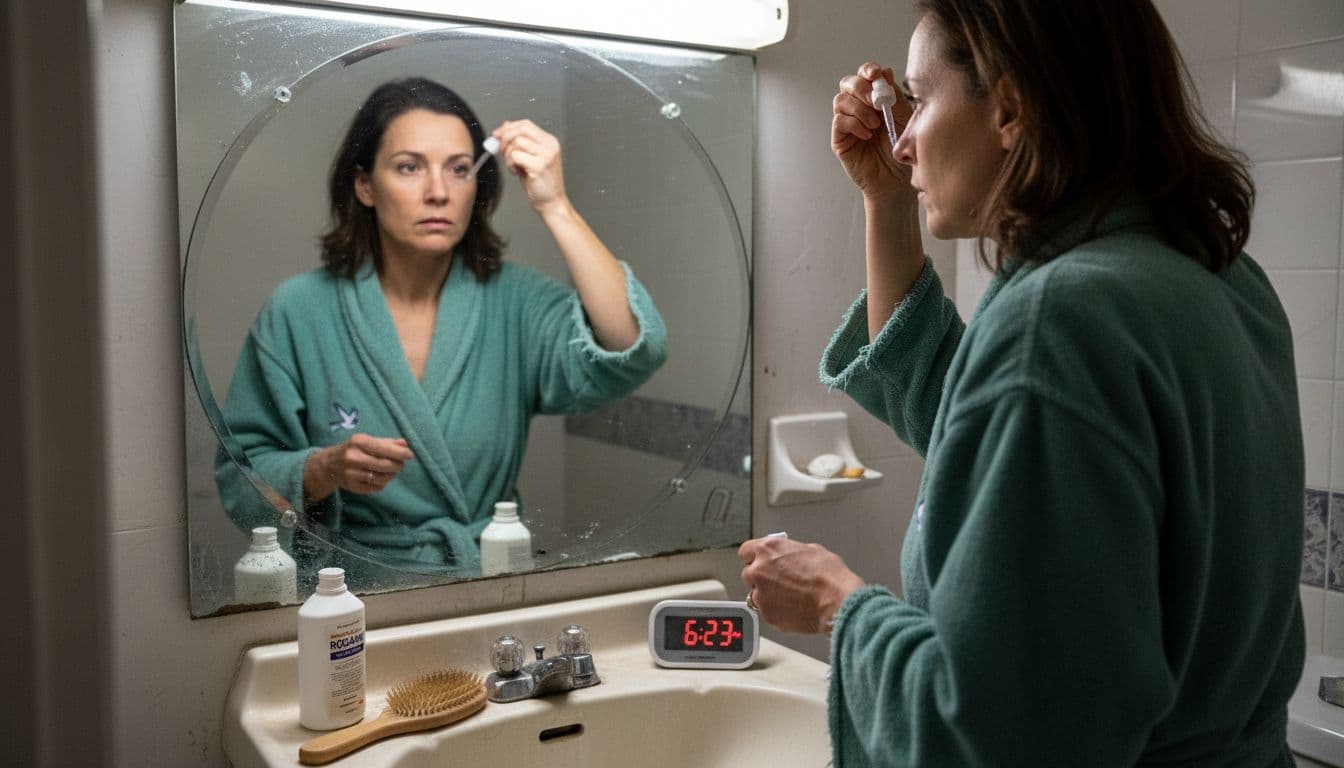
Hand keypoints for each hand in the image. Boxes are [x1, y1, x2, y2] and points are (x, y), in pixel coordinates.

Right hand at [306, 433, 413, 500]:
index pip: (383, 449)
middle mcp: (353, 458)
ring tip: (391, 471)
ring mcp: (351, 474)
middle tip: (400, 464)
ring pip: (382, 478)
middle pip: (385, 465)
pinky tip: (380, 478)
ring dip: (391, 475)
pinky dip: (383, 483)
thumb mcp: (367, 441)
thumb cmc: (354, 449)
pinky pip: (376, 488)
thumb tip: (404, 444)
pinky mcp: (352, 487)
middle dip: (397, 465)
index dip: (399, 453)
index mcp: (358, 442)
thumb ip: (386, 442)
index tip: (410, 455)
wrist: (329, 465)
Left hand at [493, 119, 567, 213]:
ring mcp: (546, 155)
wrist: (551, 202)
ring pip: (516, 142)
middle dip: (505, 138)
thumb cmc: (540, 182)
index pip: (526, 124)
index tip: (497, 135)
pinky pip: (515, 156)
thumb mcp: (530, 157)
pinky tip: (516, 172)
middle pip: (521, 129)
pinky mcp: (539, 166)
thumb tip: (506, 126)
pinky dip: (510, 164)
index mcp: (549, 141)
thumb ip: (520, 142)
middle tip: (501, 150)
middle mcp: (550, 146)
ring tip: (513, 166)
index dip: (508, 128)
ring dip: (508, 155)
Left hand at [738, 536, 864, 633]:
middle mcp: (759, 571)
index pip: (746, 551)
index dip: (754, 557)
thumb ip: (790, 552)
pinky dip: (777, 611)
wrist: (837, 602)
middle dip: (761, 577)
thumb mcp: (811, 550)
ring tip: (790, 597)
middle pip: (748, 574)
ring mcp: (761, 595)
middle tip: (778, 581)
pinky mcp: (768, 615)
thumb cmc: (829, 576)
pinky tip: (794, 608)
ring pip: (757, 595)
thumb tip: (789, 556)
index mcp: (768, 550)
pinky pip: (768, 612)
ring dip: (768, 595)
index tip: (759, 560)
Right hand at [832, 62, 912, 201]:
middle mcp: (858, 108)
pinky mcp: (840, 140)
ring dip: (859, 109)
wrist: (897, 181)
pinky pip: (839, 122)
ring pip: (841, 101)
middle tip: (875, 101)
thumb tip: (886, 71)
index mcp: (874, 99)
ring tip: (875, 125)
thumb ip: (894, 96)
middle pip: (847, 83)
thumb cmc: (902, 151)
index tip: (876, 74)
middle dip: (860, 87)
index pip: (864, 76)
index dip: (867, 70)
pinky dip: (854, 124)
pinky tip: (867, 135)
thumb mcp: (903, 119)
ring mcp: (847, 123)